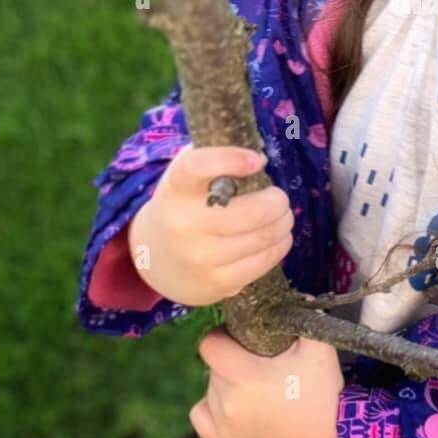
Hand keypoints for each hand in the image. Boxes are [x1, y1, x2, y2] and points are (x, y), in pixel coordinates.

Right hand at [128, 145, 293, 306]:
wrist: (153, 258)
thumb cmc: (184, 205)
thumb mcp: (186, 176)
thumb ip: (213, 156)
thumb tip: (258, 153)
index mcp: (177, 188)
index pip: (197, 167)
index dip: (230, 159)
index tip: (257, 161)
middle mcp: (184, 223)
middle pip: (254, 211)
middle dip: (278, 201)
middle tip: (279, 198)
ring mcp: (199, 257)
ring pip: (265, 237)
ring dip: (284, 223)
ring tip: (282, 218)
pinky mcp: (215, 283)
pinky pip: (263, 262)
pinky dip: (280, 246)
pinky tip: (278, 238)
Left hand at [189, 327, 343, 437]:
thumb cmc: (324, 392)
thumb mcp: (318, 347)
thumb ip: (299, 315)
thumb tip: (286, 295)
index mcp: (245, 376)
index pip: (210, 345)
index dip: (224, 335)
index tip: (242, 337)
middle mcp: (227, 403)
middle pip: (214, 367)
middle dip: (233, 360)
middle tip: (260, 365)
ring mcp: (223, 428)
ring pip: (210, 390)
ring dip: (226, 384)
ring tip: (256, 388)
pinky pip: (201, 416)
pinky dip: (213, 408)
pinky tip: (237, 406)